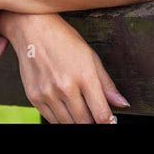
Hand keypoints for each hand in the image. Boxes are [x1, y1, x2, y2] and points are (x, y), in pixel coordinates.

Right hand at [0, 11, 129, 123]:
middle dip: (92, 121)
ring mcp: (48, 94)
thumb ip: (106, 83)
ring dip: (76, 121)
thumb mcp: (90, 55)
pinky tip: (64, 107)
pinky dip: (60, 119)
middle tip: (93, 114)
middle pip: (85, 122)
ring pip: (68, 124)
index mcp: (85, 76)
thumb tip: (122, 104)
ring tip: (79, 109)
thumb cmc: (63, 38)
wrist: (32, 28)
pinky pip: (51, 120)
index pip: (101, 115)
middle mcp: (66, 87)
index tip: (109, 121)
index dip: (108, 122)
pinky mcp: (34, 97)